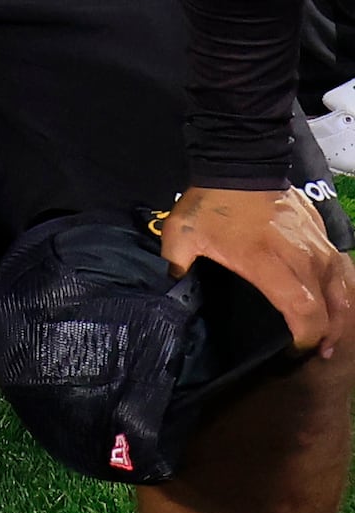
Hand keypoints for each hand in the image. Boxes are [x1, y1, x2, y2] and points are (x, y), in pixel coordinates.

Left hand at [161, 186, 352, 356]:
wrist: (242, 161)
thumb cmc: (212, 203)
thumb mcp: (183, 236)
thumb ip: (178, 267)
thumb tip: (175, 290)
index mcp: (272, 265)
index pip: (304, 312)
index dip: (304, 337)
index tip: (293, 351)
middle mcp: (305, 260)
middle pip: (331, 308)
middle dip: (327, 335)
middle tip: (315, 352)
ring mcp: (320, 247)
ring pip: (344, 290)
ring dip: (341, 316)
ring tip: (329, 336)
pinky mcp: (324, 236)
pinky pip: (341, 270)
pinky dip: (340, 291)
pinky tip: (332, 302)